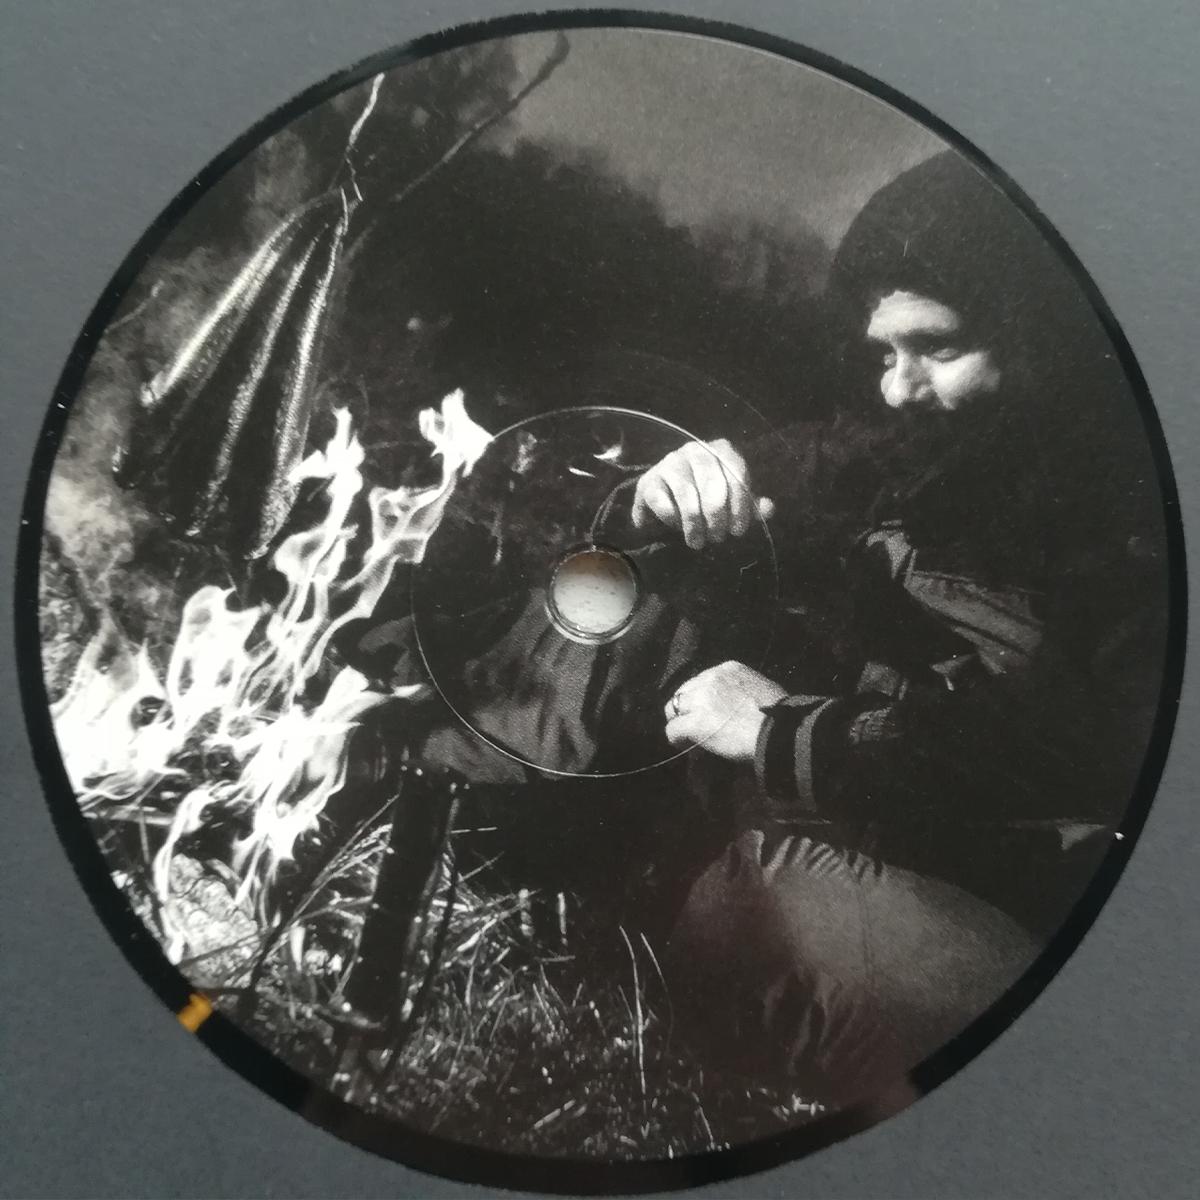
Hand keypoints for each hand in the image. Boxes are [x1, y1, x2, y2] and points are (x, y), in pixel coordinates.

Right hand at [631, 438, 774, 549]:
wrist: (665, 496)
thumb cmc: (706, 496)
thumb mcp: (733, 500)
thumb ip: (751, 505)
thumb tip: (769, 509)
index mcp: (721, 450)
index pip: (737, 475)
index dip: (740, 506)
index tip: (738, 531)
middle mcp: (696, 450)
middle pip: (713, 486)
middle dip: (717, 518)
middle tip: (718, 538)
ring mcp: (671, 463)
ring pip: (688, 496)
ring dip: (695, 525)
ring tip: (698, 542)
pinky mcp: (649, 480)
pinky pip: (664, 504)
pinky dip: (673, 521)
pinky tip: (678, 528)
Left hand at [664, 661, 786, 760]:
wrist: (780, 732)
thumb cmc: (782, 716)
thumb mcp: (761, 689)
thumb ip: (741, 692)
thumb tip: (733, 708)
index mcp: (729, 668)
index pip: (702, 681)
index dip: (701, 700)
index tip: (709, 713)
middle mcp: (711, 678)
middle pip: (683, 692)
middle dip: (687, 709)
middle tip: (696, 727)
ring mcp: (701, 699)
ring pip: (673, 709)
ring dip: (681, 723)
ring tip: (690, 738)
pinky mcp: (694, 722)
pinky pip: (673, 730)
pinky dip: (678, 740)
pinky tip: (686, 746)